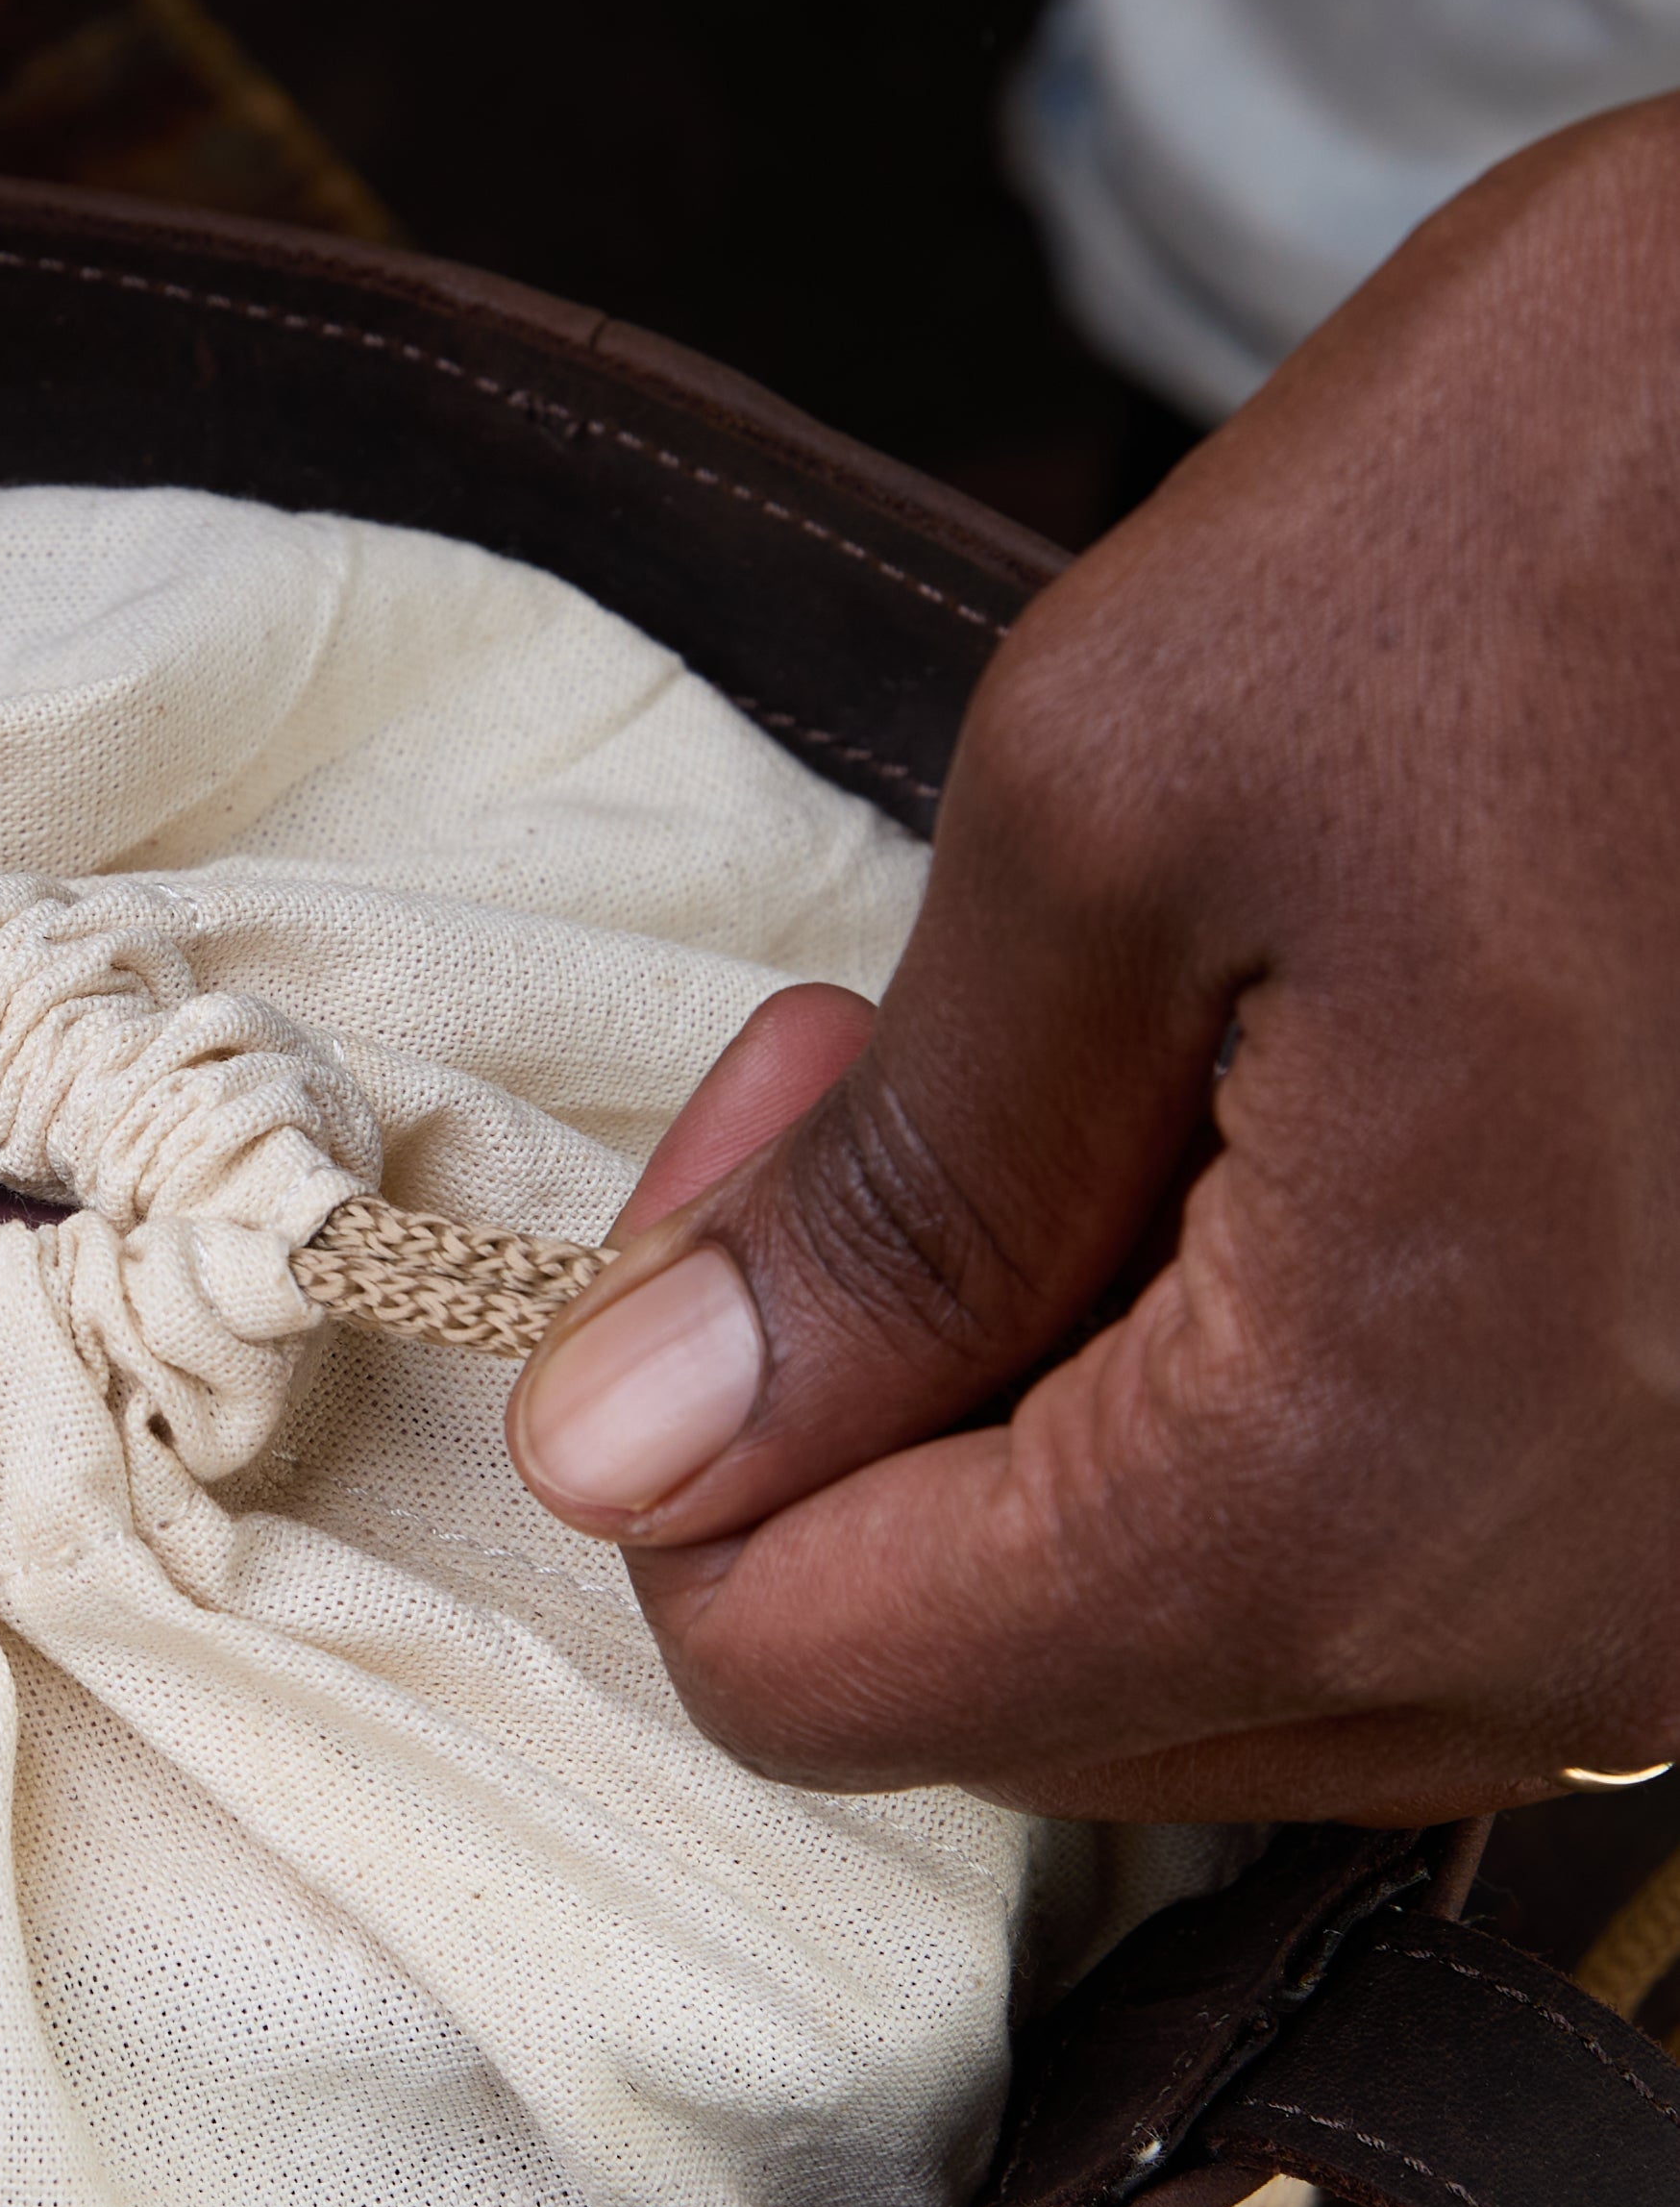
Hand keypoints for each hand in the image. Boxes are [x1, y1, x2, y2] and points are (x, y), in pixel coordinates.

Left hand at [508, 94, 1679, 1822]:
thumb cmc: (1584, 525)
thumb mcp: (1117, 803)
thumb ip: (877, 1202)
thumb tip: (622, 1454)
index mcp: (1358, 1494)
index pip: (814, 1676)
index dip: (686, 1428)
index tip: (770, 1128)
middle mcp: (1573, 1634)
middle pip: (1001, 1682)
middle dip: (866, 1394)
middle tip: (895, 1051)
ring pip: (1195, 1640)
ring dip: (1051, 1381)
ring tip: (1106, 1049)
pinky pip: (1396, 1561)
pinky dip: (1250, 1382)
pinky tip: (1271, 1112)